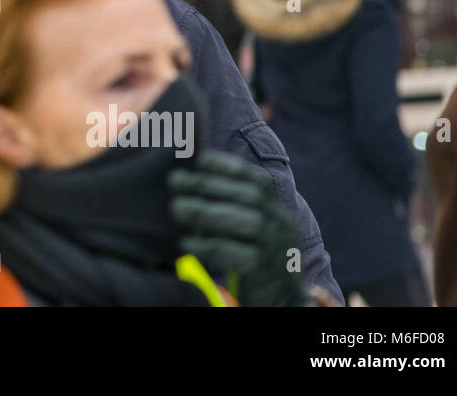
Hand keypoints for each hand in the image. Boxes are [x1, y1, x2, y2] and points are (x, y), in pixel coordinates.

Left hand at [169, 151, 308, 306]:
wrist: (279, 297)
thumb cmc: (250, 253)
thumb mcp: (246, 226)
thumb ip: (226, 206)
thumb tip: (186, 179)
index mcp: (275, 209)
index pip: (258, 180)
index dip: (229, 166)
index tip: (198, 159)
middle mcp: (282, 224)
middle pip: (252, 197)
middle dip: (210, 184)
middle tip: (175, 180)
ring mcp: (278, 248)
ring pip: (251, 223)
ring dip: (209, 212)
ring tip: (176, 208)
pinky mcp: (268, 272)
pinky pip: (243, 256)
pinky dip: (212, 246)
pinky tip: (187, 242)